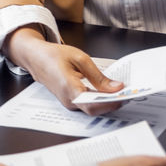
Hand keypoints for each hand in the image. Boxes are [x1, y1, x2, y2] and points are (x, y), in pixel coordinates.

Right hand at [3, 26, 124, 115]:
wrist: (35, 58)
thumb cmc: (54, 56)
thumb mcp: (80, 59)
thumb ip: (99, 76)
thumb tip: (116, 87)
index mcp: (68, 87)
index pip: (92, 104)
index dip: (110, 103)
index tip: (125, 96)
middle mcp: (68, 100)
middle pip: (94, 109)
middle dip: (113, 103)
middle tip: (129, 93)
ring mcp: (68, 102)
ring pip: (92, 108)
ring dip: (107, 102)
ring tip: (121, 91)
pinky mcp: (70, 101)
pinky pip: (87, 105)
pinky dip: (100, 100)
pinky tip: (109, 92)